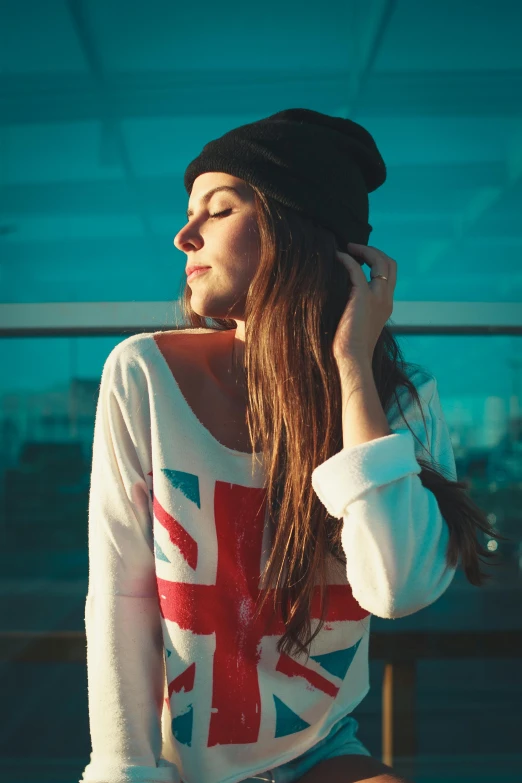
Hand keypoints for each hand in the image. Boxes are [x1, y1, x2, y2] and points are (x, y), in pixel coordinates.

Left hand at [332, 242, 396, 365]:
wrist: (354, 359)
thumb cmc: (351, 348)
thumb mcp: (358, 324)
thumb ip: (357, 309)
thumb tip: (342, 297)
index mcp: (386, 304)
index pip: (390, 274)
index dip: (377, 260)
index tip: (360, 257)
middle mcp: (386, 298)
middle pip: (389, 263)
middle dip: (373, 250)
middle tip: (354, 248)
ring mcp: (377, 297)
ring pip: (379, 261)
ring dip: (364, 250)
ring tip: (347, 248)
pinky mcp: (363, 297)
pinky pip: (356, 269)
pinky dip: (347, 259)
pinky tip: (337, 257)